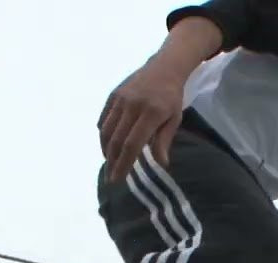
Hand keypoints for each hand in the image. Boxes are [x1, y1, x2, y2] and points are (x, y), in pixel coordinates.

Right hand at [97, 60, 185, 182]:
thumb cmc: (172, 97)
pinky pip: (104, 119)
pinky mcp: (113, 95)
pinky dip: (103, 134)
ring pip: (106, 130)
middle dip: (112, 162)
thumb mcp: (174, 119)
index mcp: (151, 113)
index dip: (123, 164)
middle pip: (116, 140)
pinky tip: (107, 146)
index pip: (132, 144)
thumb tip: (161, 164)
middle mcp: (132, 106)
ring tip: (109, 164)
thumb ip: (164, 140)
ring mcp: (120, 99)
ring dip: (105, 150)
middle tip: (110, 179)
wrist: (163, 67)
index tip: (117, 180)